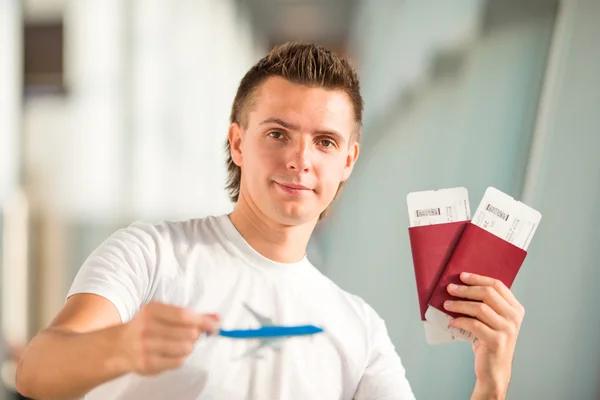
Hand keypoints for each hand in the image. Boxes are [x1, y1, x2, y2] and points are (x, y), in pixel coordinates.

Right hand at [117, 302, 219, 374]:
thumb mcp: (165, 314)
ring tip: (179, 344)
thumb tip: (217, 318)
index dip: (203, 321)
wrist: (119, 346)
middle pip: (189, 333)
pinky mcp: (147, 364)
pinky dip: (180, 358)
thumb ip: (192, 316)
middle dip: (195, 335)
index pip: (184, 315)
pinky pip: (178, 362)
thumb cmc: (148, 327)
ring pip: (186, 348)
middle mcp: (147, 327)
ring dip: (188, 347)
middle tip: (190, 335)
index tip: (214, 326)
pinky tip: (171, 353)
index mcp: (152, 310)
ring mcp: (146, 347)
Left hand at [443, 272, 524, 398]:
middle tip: (450, 288)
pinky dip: (460, 321)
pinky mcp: (497, 341)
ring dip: (459, 305)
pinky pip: (474, 324)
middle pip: (488, 293)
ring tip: (446, 304)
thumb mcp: (492, 320)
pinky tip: (452, 322)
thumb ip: (485, 305)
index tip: (462, 276)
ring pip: (479, 308)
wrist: (494, 369)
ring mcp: (507, 329)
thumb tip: (460, 285)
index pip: (497, 285)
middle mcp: (514, 317)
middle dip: (466, 289)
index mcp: (515, 308)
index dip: (478, 278)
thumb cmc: (489, 341)